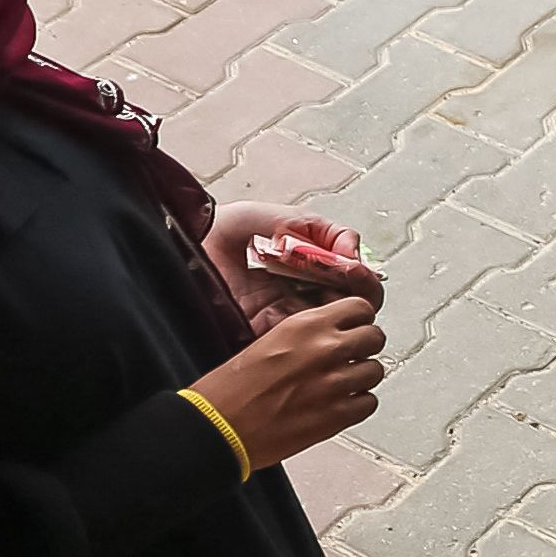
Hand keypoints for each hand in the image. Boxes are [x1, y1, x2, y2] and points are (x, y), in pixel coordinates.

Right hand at [188, 294, 385, 469]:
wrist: (220, 427)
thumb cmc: (232, 389)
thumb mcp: (270, 340)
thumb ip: (308, 335)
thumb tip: (331, 336)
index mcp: (305, 325)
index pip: (360, 307)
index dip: (359, 318)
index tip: (354, 326)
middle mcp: (325, 349)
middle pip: (375, 337)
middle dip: (364, 346)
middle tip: (351, 355)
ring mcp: (335, 383)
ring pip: (375, 370)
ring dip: (362, 376)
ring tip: (342, 383)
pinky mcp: (338, 416)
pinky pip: (369, 403)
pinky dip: (358, 404)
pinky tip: (340, 404)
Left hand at [204, 202, 383, 333]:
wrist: (192, 240)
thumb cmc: (230, 228)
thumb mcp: (284, 217)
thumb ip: (324, 231)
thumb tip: (355, 252)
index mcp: (312, 270)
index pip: (355, 284)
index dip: (363, 278)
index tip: (356, 268)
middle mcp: (304, 295)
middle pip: (352, 309)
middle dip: (360, 296)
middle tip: (351, 280)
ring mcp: (287, 316)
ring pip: (332, 326)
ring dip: (339, 311)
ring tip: (330, 292)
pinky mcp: (267, 331)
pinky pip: (299, 338)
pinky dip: (311, 327)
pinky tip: (308, 310)